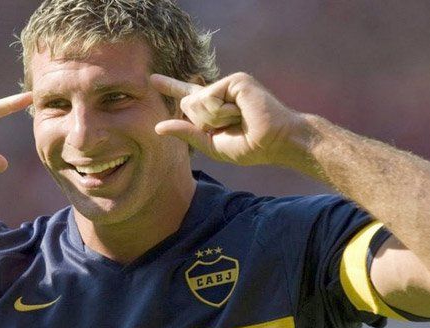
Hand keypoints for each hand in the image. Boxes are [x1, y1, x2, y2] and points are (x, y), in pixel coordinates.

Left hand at [150, 73, 303, 166]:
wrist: (277, 143)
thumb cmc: (251, 146)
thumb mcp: (212, 144)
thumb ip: (186, 133)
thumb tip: (157, 127)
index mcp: (215, 107)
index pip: (187, 96)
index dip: (170, 86)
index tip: (152, 79)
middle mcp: (220, 92)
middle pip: (188, 104)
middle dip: (204, 123)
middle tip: (231, 126)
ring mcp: (228, 84)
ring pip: (197, 101)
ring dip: (214, 119)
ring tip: (239, 119)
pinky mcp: (236, 80)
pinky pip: (210, 98)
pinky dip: (221, 112)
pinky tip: (240, 112)